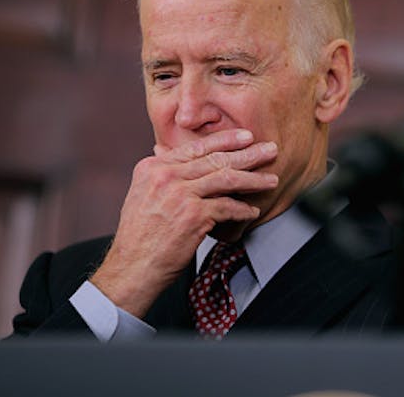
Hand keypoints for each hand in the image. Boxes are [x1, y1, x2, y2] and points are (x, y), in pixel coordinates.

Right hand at [90, 129, 277, 317]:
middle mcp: (165, 176)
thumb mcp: (144, 195)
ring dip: (254, 179)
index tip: (246, 137)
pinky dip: (243, 209)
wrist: (132, 267)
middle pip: (216, 160)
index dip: (226, 140)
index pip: (196, 148)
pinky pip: (228, 207)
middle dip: (248, 154)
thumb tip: (175, 155)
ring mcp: (179, 195)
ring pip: (227, 179)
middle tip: (271, 150)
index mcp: (153, 167)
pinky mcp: (193, 216)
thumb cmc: (140, 236)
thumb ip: (163, 175)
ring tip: (271, 179)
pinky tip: (253, 211)